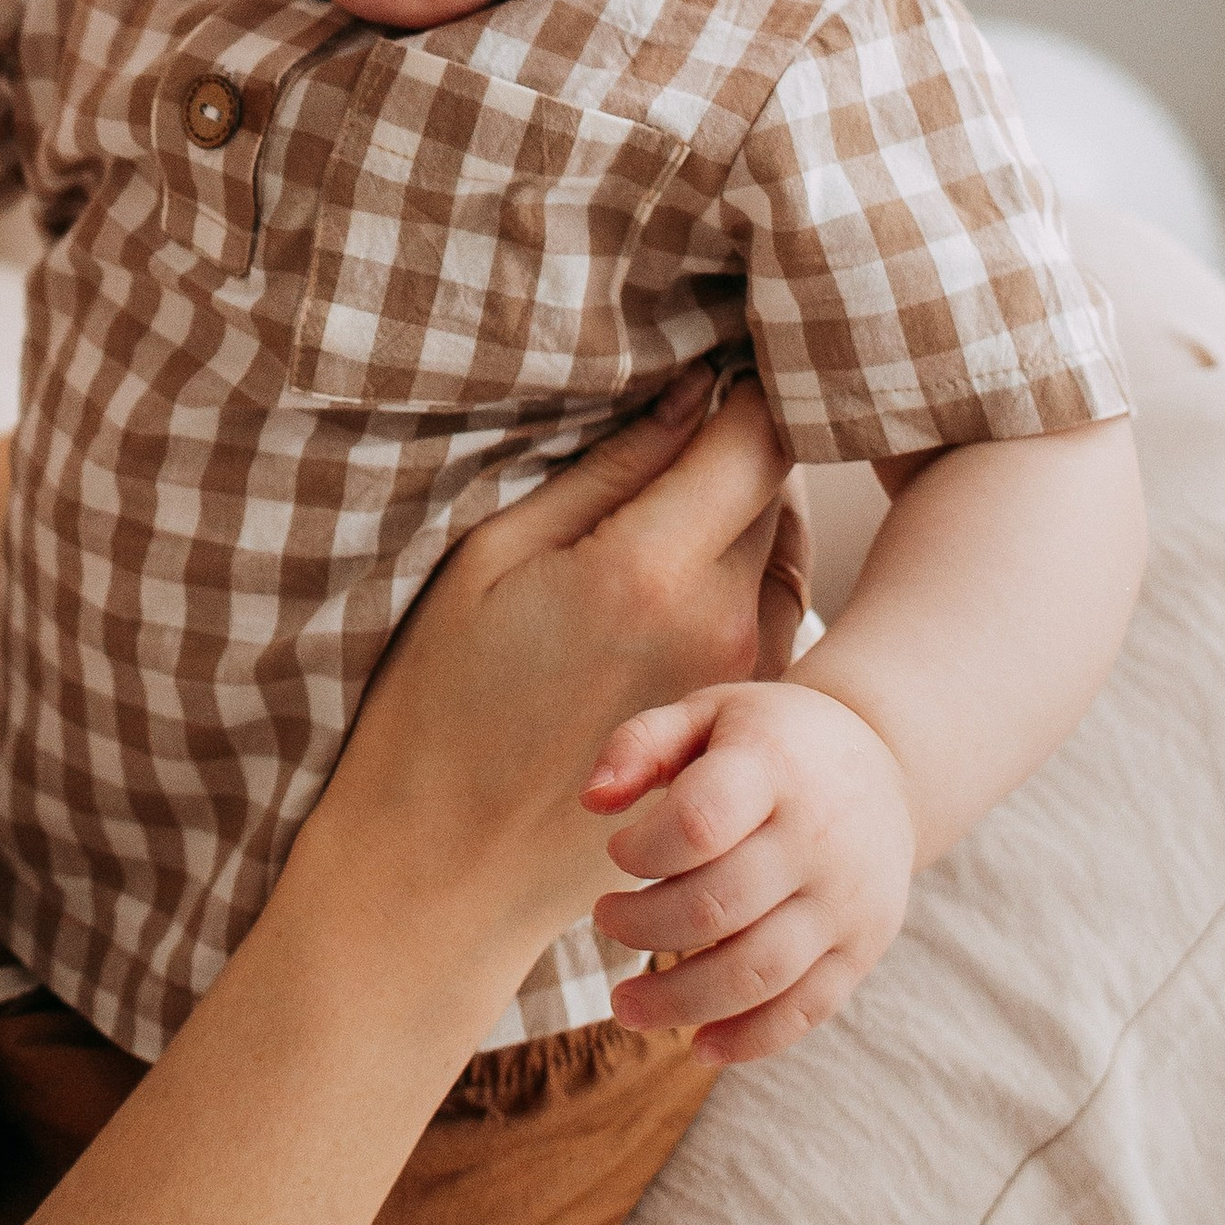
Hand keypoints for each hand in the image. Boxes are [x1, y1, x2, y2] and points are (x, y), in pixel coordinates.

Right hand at [301, 369, 798, 1017]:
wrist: (446, 865)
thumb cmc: (441, 699)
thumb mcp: (493, 558)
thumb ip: (606, 473)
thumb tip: (688, 396)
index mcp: (648, 568)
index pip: (752, 438)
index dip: (744, 386)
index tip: (717, 358)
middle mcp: (721, 623)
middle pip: (777, 490)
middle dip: (742, 445)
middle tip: (689, 422)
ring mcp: (743, 681)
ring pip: (783, 554)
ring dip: (747, 516)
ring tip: (676, 507)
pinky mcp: (742, 724)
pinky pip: (775, 618)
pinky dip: (744, 582)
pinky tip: (677, 587)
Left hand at [585, 676, 915, 1066]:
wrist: (886, 763)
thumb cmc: (771, 740)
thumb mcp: (706, 713)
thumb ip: (640, 744)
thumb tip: (590, 802)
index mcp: (772, 767)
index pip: (699, 822)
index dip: (642, 850)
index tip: (617, 853)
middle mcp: (818, 837)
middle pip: (718, 907)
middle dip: (642, 927)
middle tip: (606, 920)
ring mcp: (847, 899)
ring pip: (758, 972)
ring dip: (680, 1001)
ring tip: (624, 1005)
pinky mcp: (864, 947)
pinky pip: (808, 1009)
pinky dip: (750, 1039)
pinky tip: (698, 1043)